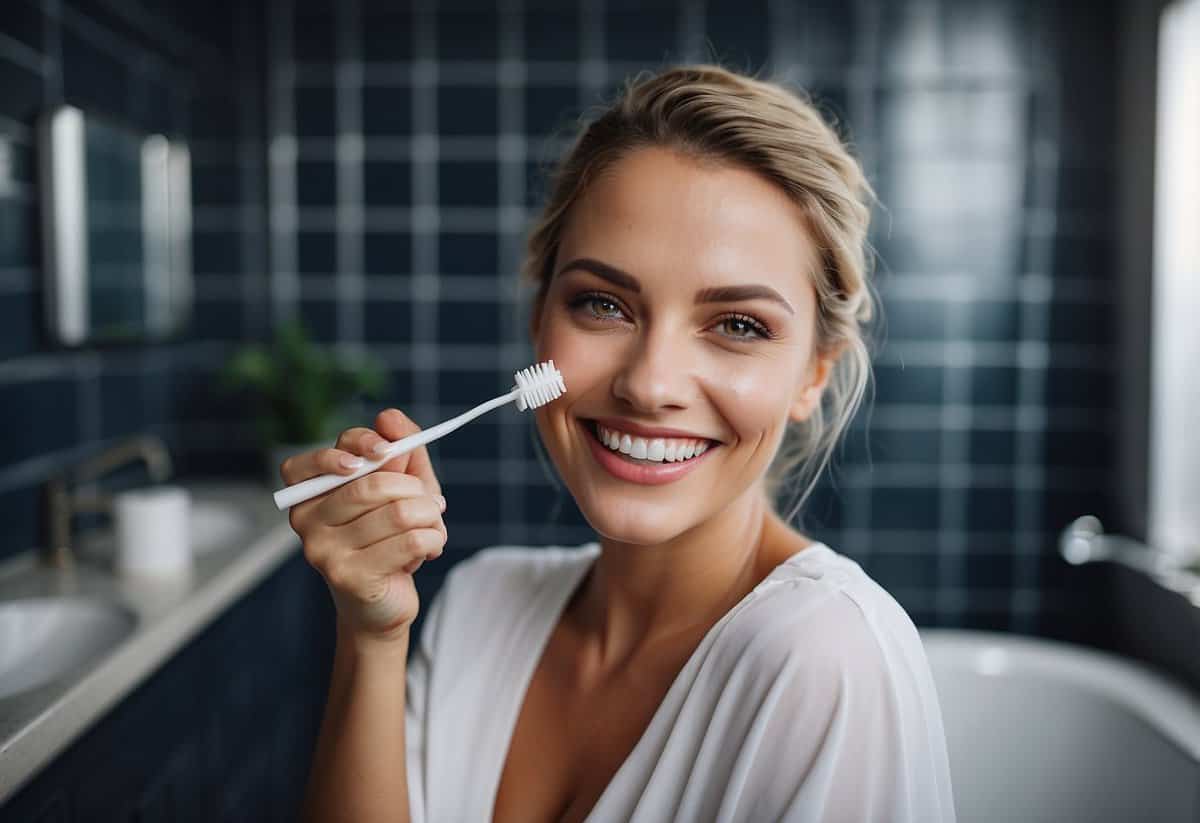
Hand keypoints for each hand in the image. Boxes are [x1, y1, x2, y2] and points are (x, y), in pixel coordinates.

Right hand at [280, 408, 446, 646]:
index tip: (385, 449)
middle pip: (370, 485)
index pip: (318, 459)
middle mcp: (305, 521)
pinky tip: (430, 548)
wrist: (384, 603)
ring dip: (431, 517)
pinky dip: (434, 539)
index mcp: (308, 493)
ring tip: (433, 527)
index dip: (355, 446)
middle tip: (431, 503)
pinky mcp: (349, 577)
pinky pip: (410, 541)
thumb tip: (390, 417)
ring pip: (398, 512)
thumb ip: (400, 449)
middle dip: (415, 489)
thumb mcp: (402, 486)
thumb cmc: (390, 537)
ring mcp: (323, 550)